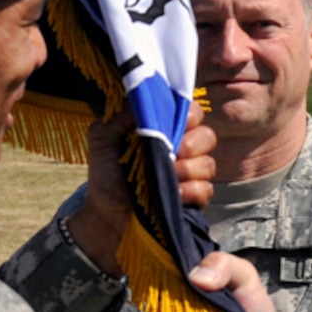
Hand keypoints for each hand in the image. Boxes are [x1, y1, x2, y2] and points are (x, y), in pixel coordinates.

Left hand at [69, 112, 217, 276]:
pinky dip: (191, 191)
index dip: (190, 114)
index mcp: (165, 129)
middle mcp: (183, 148)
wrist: (105, 212)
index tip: (178, 121)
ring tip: (169, 176)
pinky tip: (175, 194)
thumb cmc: (106, 172)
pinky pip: (206, 190)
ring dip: (189, 169)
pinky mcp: (193, 199)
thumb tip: (141, 99)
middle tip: (174, 152)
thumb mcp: (103, 138)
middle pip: (208, 136)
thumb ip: (120, 116)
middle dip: (192, 143)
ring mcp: (190, 174)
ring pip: (209, 164)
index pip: (192, 111)